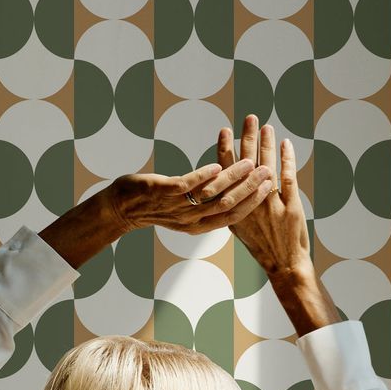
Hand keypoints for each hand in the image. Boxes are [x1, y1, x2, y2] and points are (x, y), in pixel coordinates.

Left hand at [105, 158, 273, 234]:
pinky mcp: (164, 192)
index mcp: (197, 226)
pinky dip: (204, 174)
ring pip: (211, 194)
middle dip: (249, 189)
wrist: (121, 208)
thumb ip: (204, 205)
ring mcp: (177, 207)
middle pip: (227, 206)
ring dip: (232, 178)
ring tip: (249, 163)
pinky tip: (217, 163)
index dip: (252, 203)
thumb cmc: (154, 206)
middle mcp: (189, 220)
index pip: (232, 217)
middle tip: (266, 171)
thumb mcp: (183, 211)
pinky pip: (188, 184)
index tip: (270, 188)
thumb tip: (226, 195)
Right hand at [217, 116, 311, 280]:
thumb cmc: (261, 246)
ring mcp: (270, 205)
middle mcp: (249, 204)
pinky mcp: (290, 207)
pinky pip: (288, 178)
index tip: (224, 130)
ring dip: (267, 144)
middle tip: (250, 118)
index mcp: (232, 207)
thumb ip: (234, 203)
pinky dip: (287, 159)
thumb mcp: (240, 227)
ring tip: (266, 126)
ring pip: (267, 167)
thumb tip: (227, 182)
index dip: (224, 149)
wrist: (283, 265)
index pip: (225, 172)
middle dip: (248, 138)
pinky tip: (285, 144)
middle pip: (247, 164)